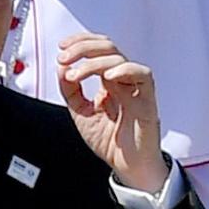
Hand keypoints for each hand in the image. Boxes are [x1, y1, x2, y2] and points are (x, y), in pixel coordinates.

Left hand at [56, 34, 162, 192]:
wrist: (127, 167)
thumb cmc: (110, 142)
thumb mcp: (80, 113)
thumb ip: (71, 91)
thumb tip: (62, 67)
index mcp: (109, 81)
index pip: (98, 50)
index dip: (81, 42)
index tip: (62, 46)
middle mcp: (122, 80)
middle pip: (108, 48)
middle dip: (83, 48)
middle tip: (64, 57)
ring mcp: (135, 88)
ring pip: (119, 59)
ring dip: (93, 62)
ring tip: (74, 76)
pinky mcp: (146, 99)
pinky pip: (142, 75)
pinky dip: (124, 70)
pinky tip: (106, 77)